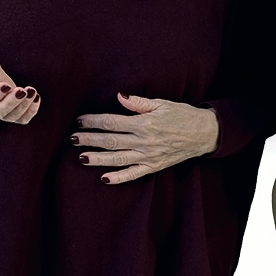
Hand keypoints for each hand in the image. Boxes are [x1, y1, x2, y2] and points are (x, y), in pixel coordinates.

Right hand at [0, 53, 39, 124]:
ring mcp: (2, 113)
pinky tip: (36, 97)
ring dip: (24, 105)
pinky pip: (23, 119)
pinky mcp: (14, 114)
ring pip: (12, 116)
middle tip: (22, 91)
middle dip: (12, 102)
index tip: (7, 85)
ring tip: (32, 92)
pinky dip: (31, 111)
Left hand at [71, 95, 218, 183]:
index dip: (94, 121)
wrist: (204, 133)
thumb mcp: (161, 104)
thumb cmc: (182, 115)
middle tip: (72, 138)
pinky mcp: (154, 166)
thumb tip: (120, 96)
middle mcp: (144, 141)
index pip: (112, 122)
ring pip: (118, 159)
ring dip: (98, 158)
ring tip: (81, 157)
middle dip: (89, 139)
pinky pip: (133, 174)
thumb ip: (139, 103)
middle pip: (111, 140)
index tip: (80, 121)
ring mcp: (148, 156)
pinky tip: (104, 179)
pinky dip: (118, 178)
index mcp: (144, 123)